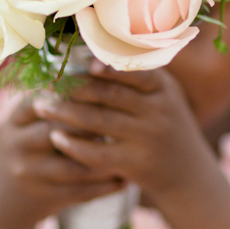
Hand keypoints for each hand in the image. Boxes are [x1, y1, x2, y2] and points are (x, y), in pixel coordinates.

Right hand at [0, 98, 125, 228]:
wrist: (0, 204)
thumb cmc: (27, 153)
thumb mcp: (25, 126)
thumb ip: (51, 104)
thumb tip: (95, 76)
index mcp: (15, 121)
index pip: (48, 100)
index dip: (79, 94)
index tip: (111, 90)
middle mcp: (17, 144)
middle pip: (62, 130)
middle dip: (97, 126)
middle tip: (127, 120)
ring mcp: (28, 173)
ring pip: (74, 165)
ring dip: (106, 160)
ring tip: (131, 152)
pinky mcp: (42, 198)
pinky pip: (79, 192)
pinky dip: (104, 187)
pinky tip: (124, 180)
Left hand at [32, 62, 221, 206]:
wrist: (188, 174)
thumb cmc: (166, 125)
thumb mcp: (166, 97)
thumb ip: (139, 76)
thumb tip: (92, 54)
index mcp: (164, 88)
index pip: (135, 72)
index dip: (109, 68)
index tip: (83, 64)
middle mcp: (158, 111)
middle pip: (110, 95)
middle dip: (74, 88)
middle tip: (47, 83)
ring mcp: (147, 139)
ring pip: (99, 122)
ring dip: (65, 113)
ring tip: (41, 106)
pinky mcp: (135, 165)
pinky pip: (98, 153)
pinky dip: (74, 145)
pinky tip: (55, 137)